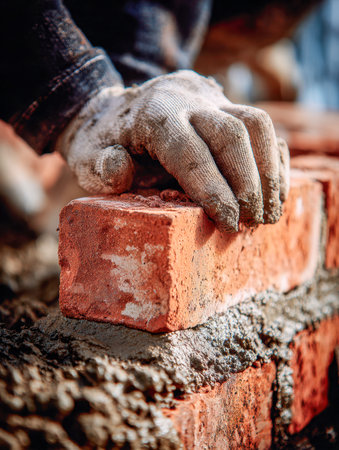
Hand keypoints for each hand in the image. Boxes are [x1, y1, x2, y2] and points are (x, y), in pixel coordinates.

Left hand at [55, 70, 288, 231]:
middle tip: (253, 223)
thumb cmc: (102, 143)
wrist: (115, 110)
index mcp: (152, 114)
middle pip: (233, 134)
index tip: (229, 225)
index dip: (214, 191)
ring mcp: (210, 95)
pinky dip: (271, 158)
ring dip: (268, 172)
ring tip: (270, 212)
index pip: (191, 152)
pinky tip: (273, 189)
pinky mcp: (225, 102)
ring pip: (256, 123)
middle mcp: (186, 98)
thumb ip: (101, 167)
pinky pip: (260, 125)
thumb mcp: (87, 158)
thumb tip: (119, 172)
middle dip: (248, 184)